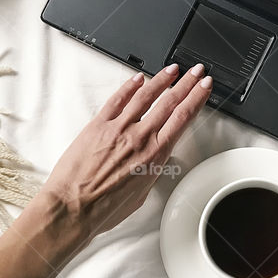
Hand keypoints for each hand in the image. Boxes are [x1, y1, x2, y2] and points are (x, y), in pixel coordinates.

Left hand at [25, 63, 211, 249]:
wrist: (73, 207)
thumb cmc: (103, 208)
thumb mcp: (141, 194)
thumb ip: (151, 171)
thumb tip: (153, 162)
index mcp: (155, 155)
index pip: (183, 117)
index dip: (197, 98)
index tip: (204, 86)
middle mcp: (139, 137)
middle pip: (170, 101)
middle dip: (187, 83)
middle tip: (197, 71)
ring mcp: (118, 128)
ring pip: (145, 95)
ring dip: (162, 79)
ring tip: (172, 69)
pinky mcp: (97, 125)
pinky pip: (117, 100)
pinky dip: (129, 86)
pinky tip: (138, 79)